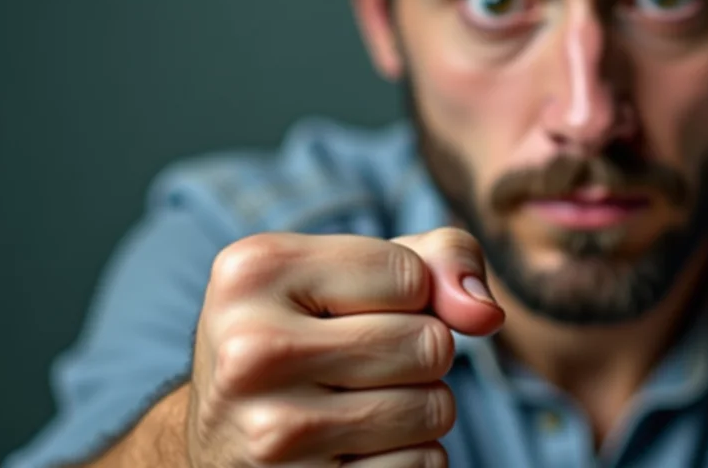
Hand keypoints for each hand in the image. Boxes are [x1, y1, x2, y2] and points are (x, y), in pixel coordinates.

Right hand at [187, 227, 502, 467]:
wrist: (222, 443)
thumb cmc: (307, 336)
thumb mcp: (353, 274)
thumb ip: (438, 259)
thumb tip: (486, 314)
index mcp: (252, 274)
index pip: (410, 276)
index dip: (409, 295)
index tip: (352, 310)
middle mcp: (249, 352)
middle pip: (429, 343)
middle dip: (418, 354)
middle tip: (356, 366)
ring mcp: (270, 434)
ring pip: (434, 409)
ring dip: (417, 409)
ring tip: (355, 406)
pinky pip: (422, 466)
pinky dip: (407, 459)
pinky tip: (351, 453)